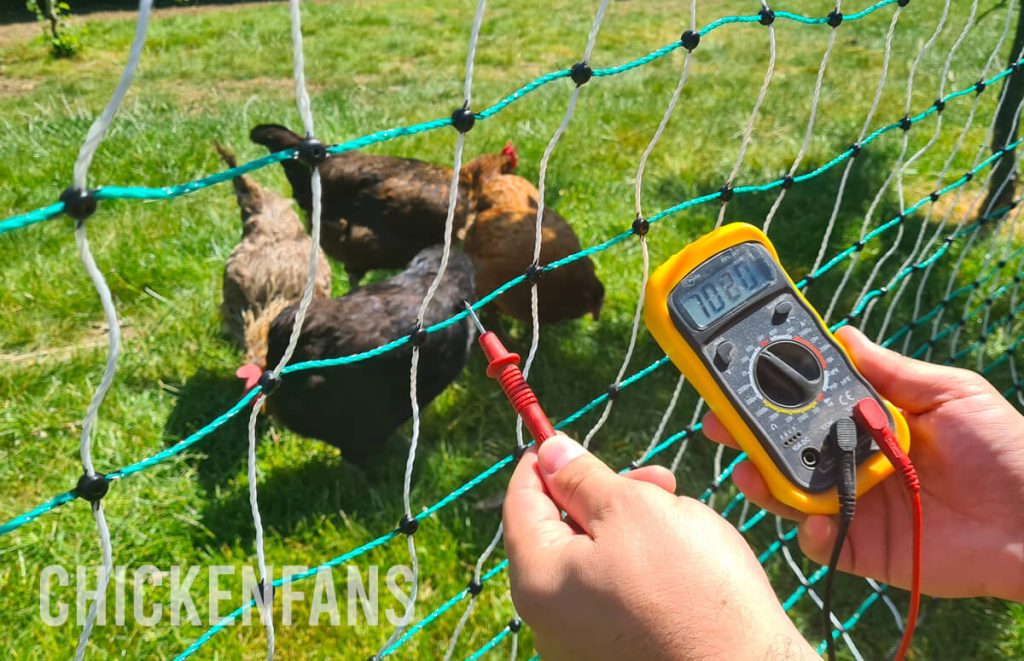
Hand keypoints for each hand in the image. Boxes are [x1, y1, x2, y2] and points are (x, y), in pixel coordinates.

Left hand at [503, 433, 816, 659]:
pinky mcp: (616, 654)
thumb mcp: (634, 509)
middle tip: (658, 480)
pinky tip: (682, 560)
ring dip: (629, 527)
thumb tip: (551, 451)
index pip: (520, 502)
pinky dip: (640, 567)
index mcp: (538, 579)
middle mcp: (548, 619)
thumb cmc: (693, 591)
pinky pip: (614, 594)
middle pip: (560, 531)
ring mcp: (581, 642)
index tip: (566, 440)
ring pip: (592, 560)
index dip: (544, 462)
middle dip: (605, 494)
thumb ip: (583, 477)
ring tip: (681, 521)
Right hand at [702, 325, 1023, 601]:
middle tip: (719, 422)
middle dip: (748, 436)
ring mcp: (858, 506)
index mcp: (869, 423)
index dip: (773, 392)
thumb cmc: (1005, 447)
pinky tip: (819, 520)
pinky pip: (825, 543)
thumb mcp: (948, 391)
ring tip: (748, 470)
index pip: (808, 405)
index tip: (740, 374)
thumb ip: (890, 370)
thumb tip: (841, 332)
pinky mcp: (867, 548)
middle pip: (788, 449)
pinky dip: (814, 534)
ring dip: (765, 482)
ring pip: (794, 495)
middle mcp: (855, 462)